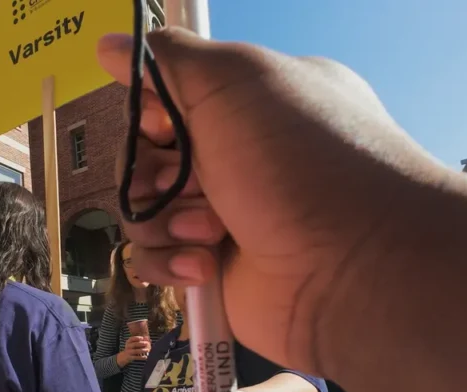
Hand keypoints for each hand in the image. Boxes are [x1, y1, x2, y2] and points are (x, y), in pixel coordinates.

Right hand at [97, 30, 442, 374]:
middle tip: (191, 180)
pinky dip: (171, 262)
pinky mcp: (209, 270)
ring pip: (141, 211)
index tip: (162, 123)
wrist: (357, 268)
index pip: (164, 99)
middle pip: (142, 157)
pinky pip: (153, 260)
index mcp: (246, 104)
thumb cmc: (301, 159)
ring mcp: (221, 217)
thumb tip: (109, 44)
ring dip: (165, 219)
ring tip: (211, 229)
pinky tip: (206, 265)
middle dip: (153, 171)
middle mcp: (234, 158)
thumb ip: (167, 59)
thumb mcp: (235, 79)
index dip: (149, 113)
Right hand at [119, 335, 151, 365]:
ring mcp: (128, 352)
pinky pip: (136, 357)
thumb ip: (141, 342)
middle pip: (134, 344)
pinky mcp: (129, 357)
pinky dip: (141, 357)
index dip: (137, 338)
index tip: (142, 338)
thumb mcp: (133, 344)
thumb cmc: (131, 349)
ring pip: (135, 351)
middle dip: (141, 343)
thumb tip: (150, 340)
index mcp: (129, 342)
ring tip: (147, 350)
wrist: (124, 357)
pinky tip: (146, 357)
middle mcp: (128, 346)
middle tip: (147, 343)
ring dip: (142, 350)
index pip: (132, 338)